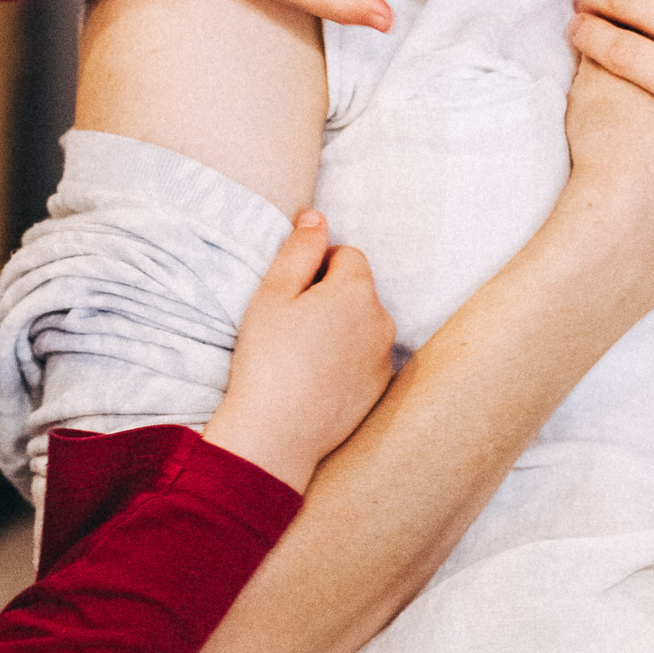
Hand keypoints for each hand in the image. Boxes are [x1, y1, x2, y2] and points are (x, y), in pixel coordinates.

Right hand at [203, 211, 395, 491]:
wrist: (277, 434)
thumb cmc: (268, 360)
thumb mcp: (272, 293)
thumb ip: (299, 249)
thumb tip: (317, 217)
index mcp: (357, 290)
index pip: (346, 256)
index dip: (315, 269)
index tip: (290, 296)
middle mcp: (382, 319)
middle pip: (358, 290)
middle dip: (331, 297)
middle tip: (292, 326)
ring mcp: (385, 357)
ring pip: (364, 324)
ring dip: (341, 328)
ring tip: (303, 355)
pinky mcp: (381, 388)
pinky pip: (366, 358)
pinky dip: (347, 360)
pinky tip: (316, 378)